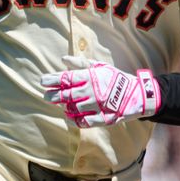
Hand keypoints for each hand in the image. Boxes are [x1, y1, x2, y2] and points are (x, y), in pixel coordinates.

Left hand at [41, 55, 160, 127]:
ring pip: (73, 108)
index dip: (53, 80)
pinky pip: (84, 121)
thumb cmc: (115, 78)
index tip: (42, 81)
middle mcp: (92, 91)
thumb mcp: (100, 66)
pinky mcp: (103, 118)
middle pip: (67, 95)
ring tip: (58, 105)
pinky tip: (68, 116)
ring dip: (63, 107)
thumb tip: (63, 59)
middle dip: (53, 95)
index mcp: (91, 77)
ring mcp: (97, 106)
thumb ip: (81, 63)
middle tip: (45, 96)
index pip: (67, 78)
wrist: (137, 93)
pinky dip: (74, 119)